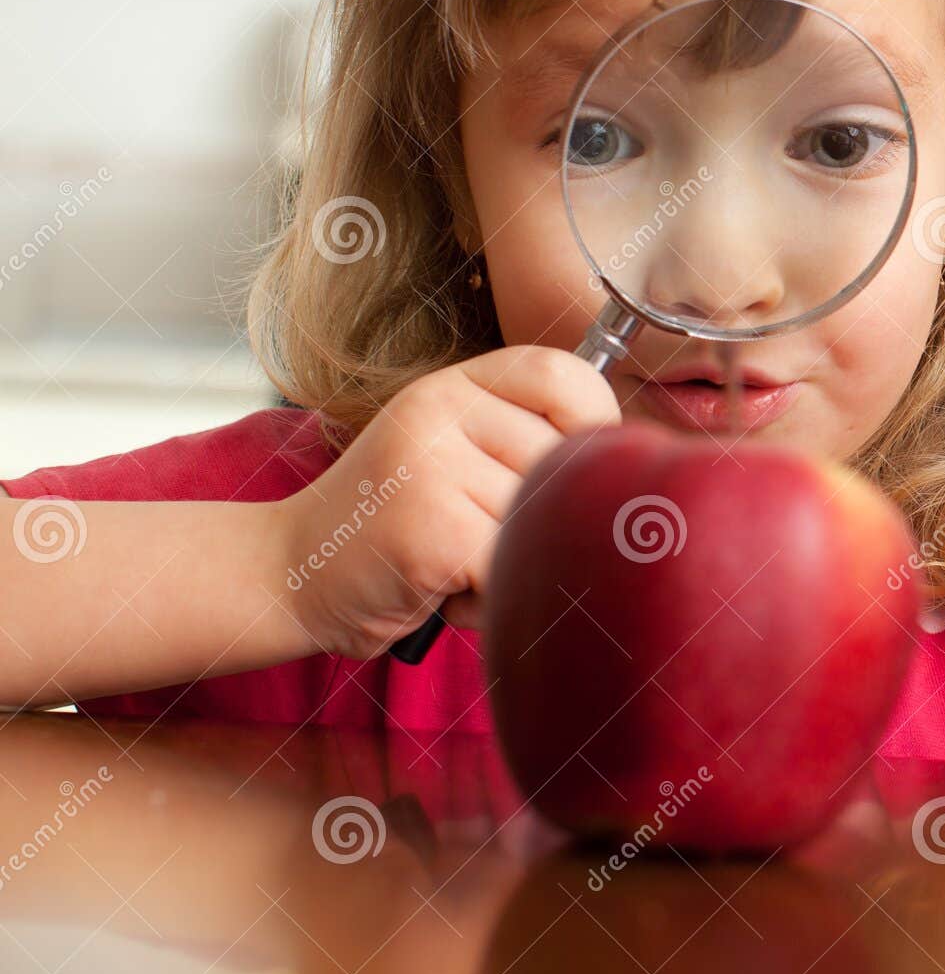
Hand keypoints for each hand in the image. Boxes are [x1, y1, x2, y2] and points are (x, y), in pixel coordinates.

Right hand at [277, 347, 619, 659]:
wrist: (286, 572)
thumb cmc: (392, 525)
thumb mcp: (452, 452)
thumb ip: (523, 441)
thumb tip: (628, 465)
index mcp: (456, 384)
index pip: (564, 374)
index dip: (595, 424)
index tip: (581, 471)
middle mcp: (441, 408)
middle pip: (562, 460)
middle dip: (540, 520)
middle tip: (481, 540)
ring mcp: (431, 461)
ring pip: (539, 520)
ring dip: (511, 565)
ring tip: (455, 568)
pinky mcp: (430, 525)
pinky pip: (510, 566)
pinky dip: (488, 599)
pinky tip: (440, 593)